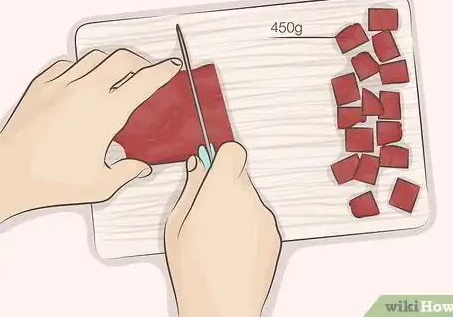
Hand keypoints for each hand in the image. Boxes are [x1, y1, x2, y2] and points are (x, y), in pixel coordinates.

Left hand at [0, 49, 181, 222]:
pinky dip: (82, 65)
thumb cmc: (52, 181)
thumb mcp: (101, 185)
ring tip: (116, 74)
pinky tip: (83, 78)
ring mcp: (62, 85)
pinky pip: (67, 62)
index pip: (144, 82)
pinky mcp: (42, 85)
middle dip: (140, 60)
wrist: (7, 175)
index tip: (172, 65)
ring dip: (112, 61)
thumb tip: (142, 166)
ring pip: (96, 56)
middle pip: (122, 59)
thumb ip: (128, 172)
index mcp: (107, 113)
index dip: (163, 71)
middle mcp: (87, 92)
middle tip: (145, 71)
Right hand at [165, 142, 281, 316]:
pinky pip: (258, 216)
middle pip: (240, 174)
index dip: (221, 155)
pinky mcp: (274, 233)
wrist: (223, 307)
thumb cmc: (195, 271)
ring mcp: (264, 217)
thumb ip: (191, 188)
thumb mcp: (177, 225)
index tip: (212, 165)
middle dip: (224, 183)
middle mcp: (248, 199)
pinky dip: (247, 223)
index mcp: (221, 191)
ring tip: (219, 234)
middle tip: (208, 207)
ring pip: (249, 196)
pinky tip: (234, 246)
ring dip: (236, 204)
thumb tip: (198, 165)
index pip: (232, 151)